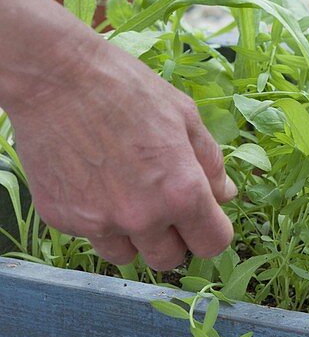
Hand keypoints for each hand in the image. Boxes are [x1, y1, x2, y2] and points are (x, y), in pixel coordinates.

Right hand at [4, 38, 235, 269]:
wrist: (54, 76)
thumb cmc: (125, 89)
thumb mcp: (186, 117)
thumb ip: (211, 163)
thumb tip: (226, 194)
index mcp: (181, 193)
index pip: (213, 244)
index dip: (212, 230)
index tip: (205, 217)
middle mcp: (142, 217)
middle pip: (169, 259)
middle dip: (174, 237)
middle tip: (163, 204)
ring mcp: (98, 222)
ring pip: (127, 255)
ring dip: (133, 235)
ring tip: (125, 193)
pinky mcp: (62, 219)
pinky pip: (90, 235)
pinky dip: (96, 218)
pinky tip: (93, 181)